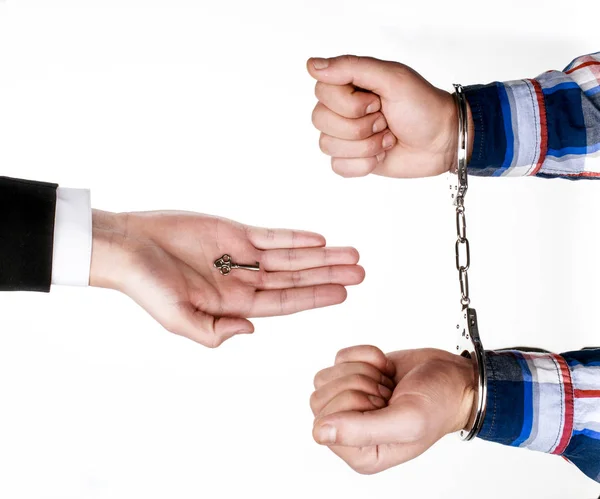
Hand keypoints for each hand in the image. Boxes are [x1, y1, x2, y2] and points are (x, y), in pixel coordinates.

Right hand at [90, 210, 364, 346]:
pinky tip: (319, 238)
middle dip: (328, 275)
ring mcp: (241, 256)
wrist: (128, 246)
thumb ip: (213, 331)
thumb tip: (251, 330)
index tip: (343, 294)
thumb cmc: (146, 286)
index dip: (314, 297)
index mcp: (234, 305)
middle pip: (296, 278)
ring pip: (291, 256)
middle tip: (361, 272)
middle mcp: (244, 282)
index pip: (285, 302)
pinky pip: (272, 236)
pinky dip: (295, 237)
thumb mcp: (177, 318)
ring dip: (321, 255)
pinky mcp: (234, 232)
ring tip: (351, 254)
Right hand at [307, 55, 473, 177]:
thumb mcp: (391, 78)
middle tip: (384, 120)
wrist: (441, 142)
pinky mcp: (351, 160)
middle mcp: (342, 109)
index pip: (322, 92)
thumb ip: (351, 67)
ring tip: (387, 138)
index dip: (349, 103)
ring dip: (365, 145)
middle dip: (359, 126)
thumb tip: (311, 65)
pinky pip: (338, 166)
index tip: (377, 101)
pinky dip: (364, 164)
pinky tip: (381, 155)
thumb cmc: (422, 106)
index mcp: (349, 84)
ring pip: (327, 145)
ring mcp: (345, 136)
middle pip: (320, 119)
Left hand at [310, 346, 475, 473]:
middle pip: (319, 399)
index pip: (322, 423)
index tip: (384, 404)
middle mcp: (349, 432)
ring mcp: (349, 403)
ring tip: (387, 383)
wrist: (454, 377)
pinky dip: (365, 355)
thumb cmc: (439, 404)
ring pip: (325, 377)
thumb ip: (362, 431)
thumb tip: (319, 432)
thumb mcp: (407, 421)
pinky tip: (386, 368)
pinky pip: (339, 358)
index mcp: (360, 453)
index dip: (353, 404)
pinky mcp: (352, 376)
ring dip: (361, 370)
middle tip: (388, 393)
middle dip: (358, 385)